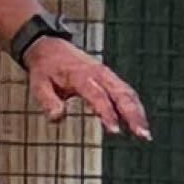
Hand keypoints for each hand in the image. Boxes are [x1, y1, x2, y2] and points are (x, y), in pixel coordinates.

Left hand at [22, 39, 150, 137]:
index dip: (107, 113)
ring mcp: (107, 75)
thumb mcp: (39, 84)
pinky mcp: (110, 79)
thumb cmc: (45, 69)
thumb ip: (48, 101)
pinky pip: (126, 92)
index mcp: (81, 75)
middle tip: (142, 135)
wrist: (50, 48)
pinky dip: (135, 108)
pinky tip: (139, 124)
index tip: (115, 131)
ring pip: (128, 93)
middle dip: (133, 115)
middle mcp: (98, 73)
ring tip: (145, 135)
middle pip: (122, 93)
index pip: (98, 95)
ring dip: (138, 113)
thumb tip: (58, 118)